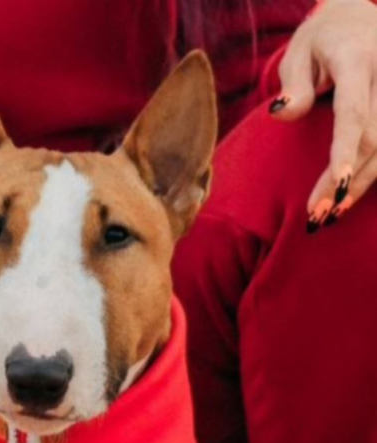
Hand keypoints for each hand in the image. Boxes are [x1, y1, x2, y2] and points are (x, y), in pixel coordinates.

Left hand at [270, 0, 376, 225]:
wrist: (357, 18)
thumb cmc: (322, 40)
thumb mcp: (298, 52)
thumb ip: (294, 85)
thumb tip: (281, 113)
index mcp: (357, 57)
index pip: (353, 111)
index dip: (346, 150)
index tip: (336, 185)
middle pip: (374, 137)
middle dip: (346, 181)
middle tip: (317, 216)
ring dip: (361, 186)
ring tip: (329, 215)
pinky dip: (371, 174)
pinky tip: (348, 198)